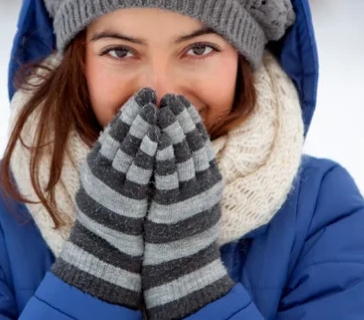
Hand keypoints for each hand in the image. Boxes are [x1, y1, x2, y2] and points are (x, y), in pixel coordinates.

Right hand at [52, 88, 159, 308]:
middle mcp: (101, 172)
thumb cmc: (111, 219)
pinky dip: (147, 151)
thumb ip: (115, 163)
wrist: (106, 254)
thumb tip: (130, 140)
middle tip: (149, 93)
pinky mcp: (126, 198)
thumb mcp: (106, 185)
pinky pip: (139, 170)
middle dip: (136, 112)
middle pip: (120, 135)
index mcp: (97, 166)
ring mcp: (113, 184)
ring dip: (142, 126)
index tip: (142, 95)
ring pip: (128, 148)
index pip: (113, 131)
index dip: (128, 112)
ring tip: (154, 108)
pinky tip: (157, 137)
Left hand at [142, 94, 233, 319]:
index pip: (200, 143)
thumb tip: (176, 148)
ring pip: (181, 155)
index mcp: (208, 181)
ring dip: (171, 129)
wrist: (183, 268)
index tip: (179, 100)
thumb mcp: (192, 198)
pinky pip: (167, 175)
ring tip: (161, 107)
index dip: (190, 120)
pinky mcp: (172, 207)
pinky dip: (162, 154)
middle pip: (192, 144)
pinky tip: (155, 137)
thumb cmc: (183, 232)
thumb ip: (188, 174)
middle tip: (170, 96)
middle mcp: (202, 186)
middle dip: (181, 118)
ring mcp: (188, 196)